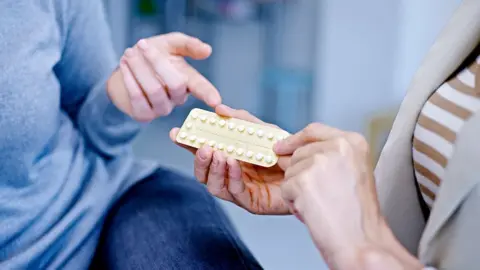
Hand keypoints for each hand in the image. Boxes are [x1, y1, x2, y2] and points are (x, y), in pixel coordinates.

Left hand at [107, 32, 220, 121]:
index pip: (202, 88)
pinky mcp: (144, 115)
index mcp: (189, 81)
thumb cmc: (153, 55)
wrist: (126, 69)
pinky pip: (138, 98)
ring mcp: (162, 109)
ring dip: (140, 68)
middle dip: (157, 61)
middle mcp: (178, 98)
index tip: (216, 101)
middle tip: (142, 44)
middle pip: (176, 84)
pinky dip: (130, 79)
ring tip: (129, 53)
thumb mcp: (170, 44)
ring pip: (155, 90)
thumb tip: (207, 50)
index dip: (209, 94)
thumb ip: (187, 44)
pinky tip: (125, 66)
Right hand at [170, 105, 290, 214]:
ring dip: (212, 168)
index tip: (177, 132)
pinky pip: (235, 192)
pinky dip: (231, 177)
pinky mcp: (252, 202)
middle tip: (201, 145)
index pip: (205, 151)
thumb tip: (219, 109)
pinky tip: (233, 163)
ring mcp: (240, 190)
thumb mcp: (264, 131)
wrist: (309, 168)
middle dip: (198, 158)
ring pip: (214, 185)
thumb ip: (243, 121)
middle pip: (204, 172)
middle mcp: (231, 174)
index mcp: (230, 157)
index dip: (189, 142)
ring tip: (217, 153)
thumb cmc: (287, 152)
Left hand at [274, 123, 422, 269]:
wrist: (361, 240)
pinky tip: (313, 211)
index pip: (314, 131)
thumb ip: (329, 157)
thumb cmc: (358, 215)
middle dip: (299, 174)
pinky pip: (285, 189)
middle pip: (299, 153)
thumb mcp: (353, 171)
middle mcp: (337, 146)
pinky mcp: (303, 180)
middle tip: (319, 195)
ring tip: (321, 204)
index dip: (294, 139)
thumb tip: (292, 154)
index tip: (281, 146)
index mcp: (353, 142)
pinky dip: (294, 204)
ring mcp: (319, 162)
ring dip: (297, 191)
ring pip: (290, 172)